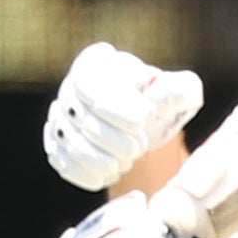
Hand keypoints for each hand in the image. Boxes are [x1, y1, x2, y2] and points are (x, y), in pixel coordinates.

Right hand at [43, 43, 202, 192]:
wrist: (145, 130)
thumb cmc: (162, 105)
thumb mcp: (181, 92)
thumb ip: (177, 90)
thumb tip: (154, 95)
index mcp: (96, 62)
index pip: (91, 85)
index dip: (116, 108)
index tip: (143, 121)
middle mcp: (71, 87)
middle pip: (80, 117)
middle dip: (114, 138)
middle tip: (139, 146)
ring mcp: (60, 117)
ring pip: (70, 142)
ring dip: (103, 158)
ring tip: (127, 160)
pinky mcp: (57, 146)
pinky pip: (63, 162)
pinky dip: (87, 173)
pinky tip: (110, 174)